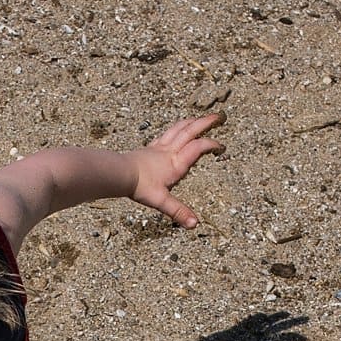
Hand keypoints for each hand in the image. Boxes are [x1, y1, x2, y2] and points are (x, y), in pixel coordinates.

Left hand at [128, 113, 225, 227]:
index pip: (198, 148)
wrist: (119, 174)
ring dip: (190, 122)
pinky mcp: (149, 148)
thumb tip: (194, 224)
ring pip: (177, 129)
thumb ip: (178, 211)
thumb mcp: (161, 201)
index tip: (221, 147)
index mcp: (176, 163)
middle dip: (206, 123)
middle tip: (218, 116)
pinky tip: (174, 129)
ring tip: (198, 118)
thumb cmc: (139, 186)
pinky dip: (174, 128)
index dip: (212, 145)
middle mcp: (169, 151)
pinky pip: (165, 134)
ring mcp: (158, 147)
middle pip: (190, 131)